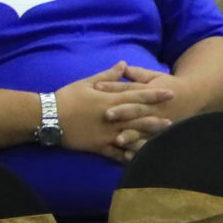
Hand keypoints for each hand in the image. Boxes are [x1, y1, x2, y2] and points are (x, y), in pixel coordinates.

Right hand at [55, 62, 175, 161]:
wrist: (47, 116)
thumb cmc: (66, 97)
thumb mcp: (86, 82)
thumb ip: (108, 75)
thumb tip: (123, 64)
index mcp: (108, 99)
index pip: (136, 95)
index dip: (154, 94)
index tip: (170, 92)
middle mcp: (110, 117)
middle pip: (138, 116)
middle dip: (157, 116)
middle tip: (174, 117)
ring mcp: (105, 133)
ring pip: (130, 135)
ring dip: (147, 136)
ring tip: (163, 137)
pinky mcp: (98, 146)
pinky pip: (116, 153)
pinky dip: (127, 155)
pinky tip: (139, 158)